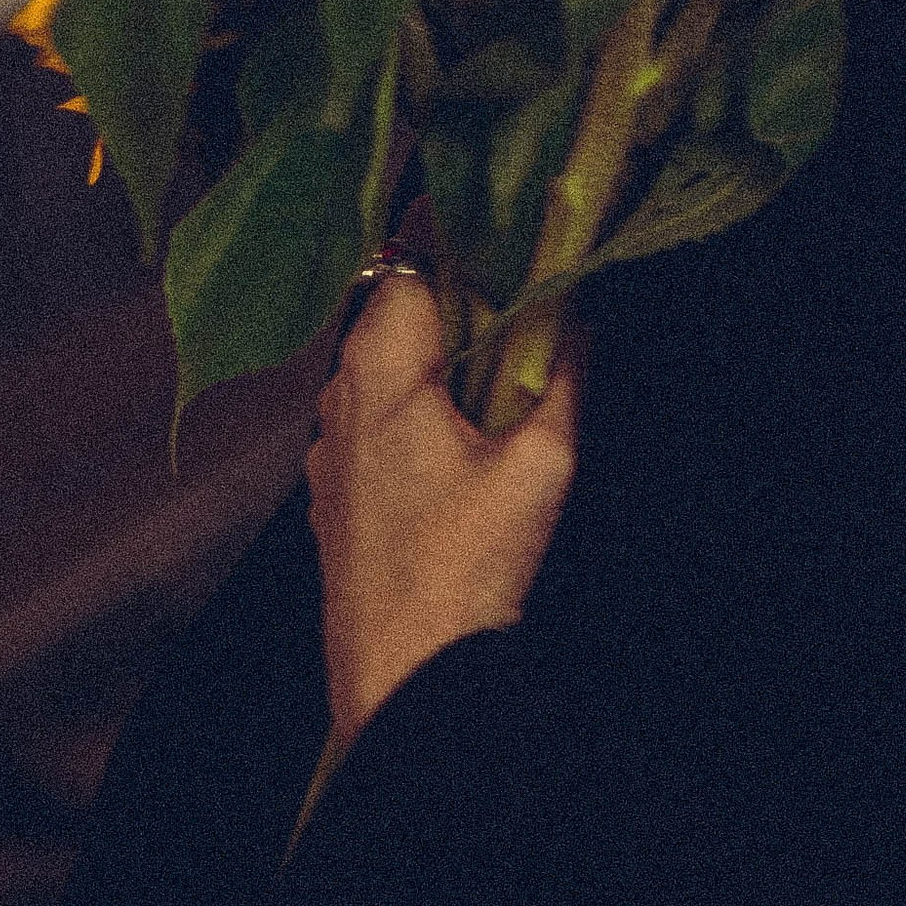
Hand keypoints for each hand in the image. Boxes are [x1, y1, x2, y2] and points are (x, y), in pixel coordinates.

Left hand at [306, 269, 585, 749]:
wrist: (406, 683)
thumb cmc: (469, 567)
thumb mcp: (542, 465)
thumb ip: (563, 378)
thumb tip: (577, 321)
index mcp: (379, 377)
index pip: (404, 268)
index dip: (449, 239)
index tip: (493, 222)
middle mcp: (339, 405)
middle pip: (387, 315)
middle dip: (447, 299)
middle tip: (512, 297)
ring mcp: (328, 458)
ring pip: (375, 372)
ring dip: (428, 357)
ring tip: (494, 368)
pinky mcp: (334, 502)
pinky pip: (369, 423)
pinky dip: (410, 407)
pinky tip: (461, 438)